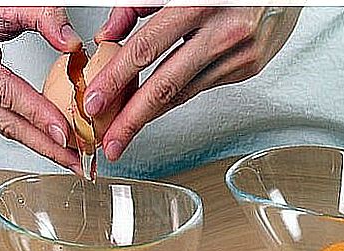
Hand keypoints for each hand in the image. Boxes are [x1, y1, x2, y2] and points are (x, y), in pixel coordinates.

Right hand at [0, 7, 82, 173]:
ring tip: (72, 159)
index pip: (5, 92)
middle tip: (77, 161)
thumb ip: (36, 16)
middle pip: (8, 123)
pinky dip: (33, 135)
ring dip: (42, 146)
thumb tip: (70, 41)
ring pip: (8, 129)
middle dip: (47, 146)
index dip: (36, 114)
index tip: (63, 133)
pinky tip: (54, 143)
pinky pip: (7, 124)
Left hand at [85, 6, 301, 160]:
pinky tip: (161, 102)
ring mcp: (240, 57)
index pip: (146, 49)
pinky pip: (203, 86)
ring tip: (129, 127)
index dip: (117, 80)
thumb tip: (109, 33)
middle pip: (166, 86)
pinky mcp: (248, 69)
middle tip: (112, 143)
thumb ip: (140, 3)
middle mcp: (223, 34)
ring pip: (184, 93)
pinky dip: (178, 95)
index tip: (96, 103)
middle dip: (133, 120)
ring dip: (153, 114)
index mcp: (201, 3)